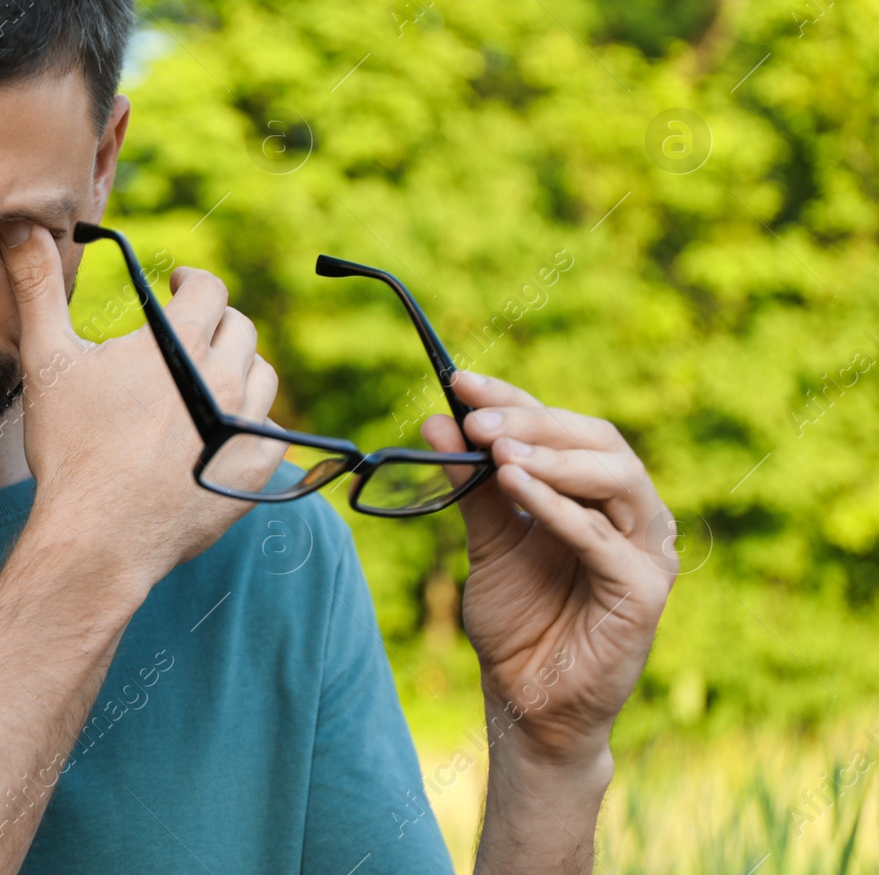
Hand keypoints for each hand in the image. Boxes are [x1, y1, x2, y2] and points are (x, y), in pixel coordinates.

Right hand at [0, 221, 285, 584]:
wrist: (99, 534)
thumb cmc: (70, 446)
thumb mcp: (47, 359)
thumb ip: (37, 285)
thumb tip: (17, 223)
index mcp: (180, 341)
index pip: (208, 288)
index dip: (193, 281)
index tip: (178, 285)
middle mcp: (224, 376)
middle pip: (239, 328)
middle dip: (216, 323)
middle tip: (191, 333)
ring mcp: (245, 425)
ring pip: (261, 376)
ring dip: (239, 369)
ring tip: (210, 378)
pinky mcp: (255, 471)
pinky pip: (271, 432)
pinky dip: (254, 424)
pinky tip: (228, 430)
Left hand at [419, 370, 676, 768]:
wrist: (527, 701)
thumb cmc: (518, 622)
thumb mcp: (488, 541)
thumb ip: (470, 486)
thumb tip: (437, 421)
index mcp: (594, 494)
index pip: (560, 427)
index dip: (513, 399)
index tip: (459, 381)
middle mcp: (629, 514)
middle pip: (596, 439)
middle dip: (532, 422)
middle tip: (475, 419)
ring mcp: (645, 551)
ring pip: (615, 476)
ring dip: (551, 456)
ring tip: (497, 450)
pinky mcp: (644, 590)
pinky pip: (602, 538)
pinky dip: (558, 507)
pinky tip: (515, 486)